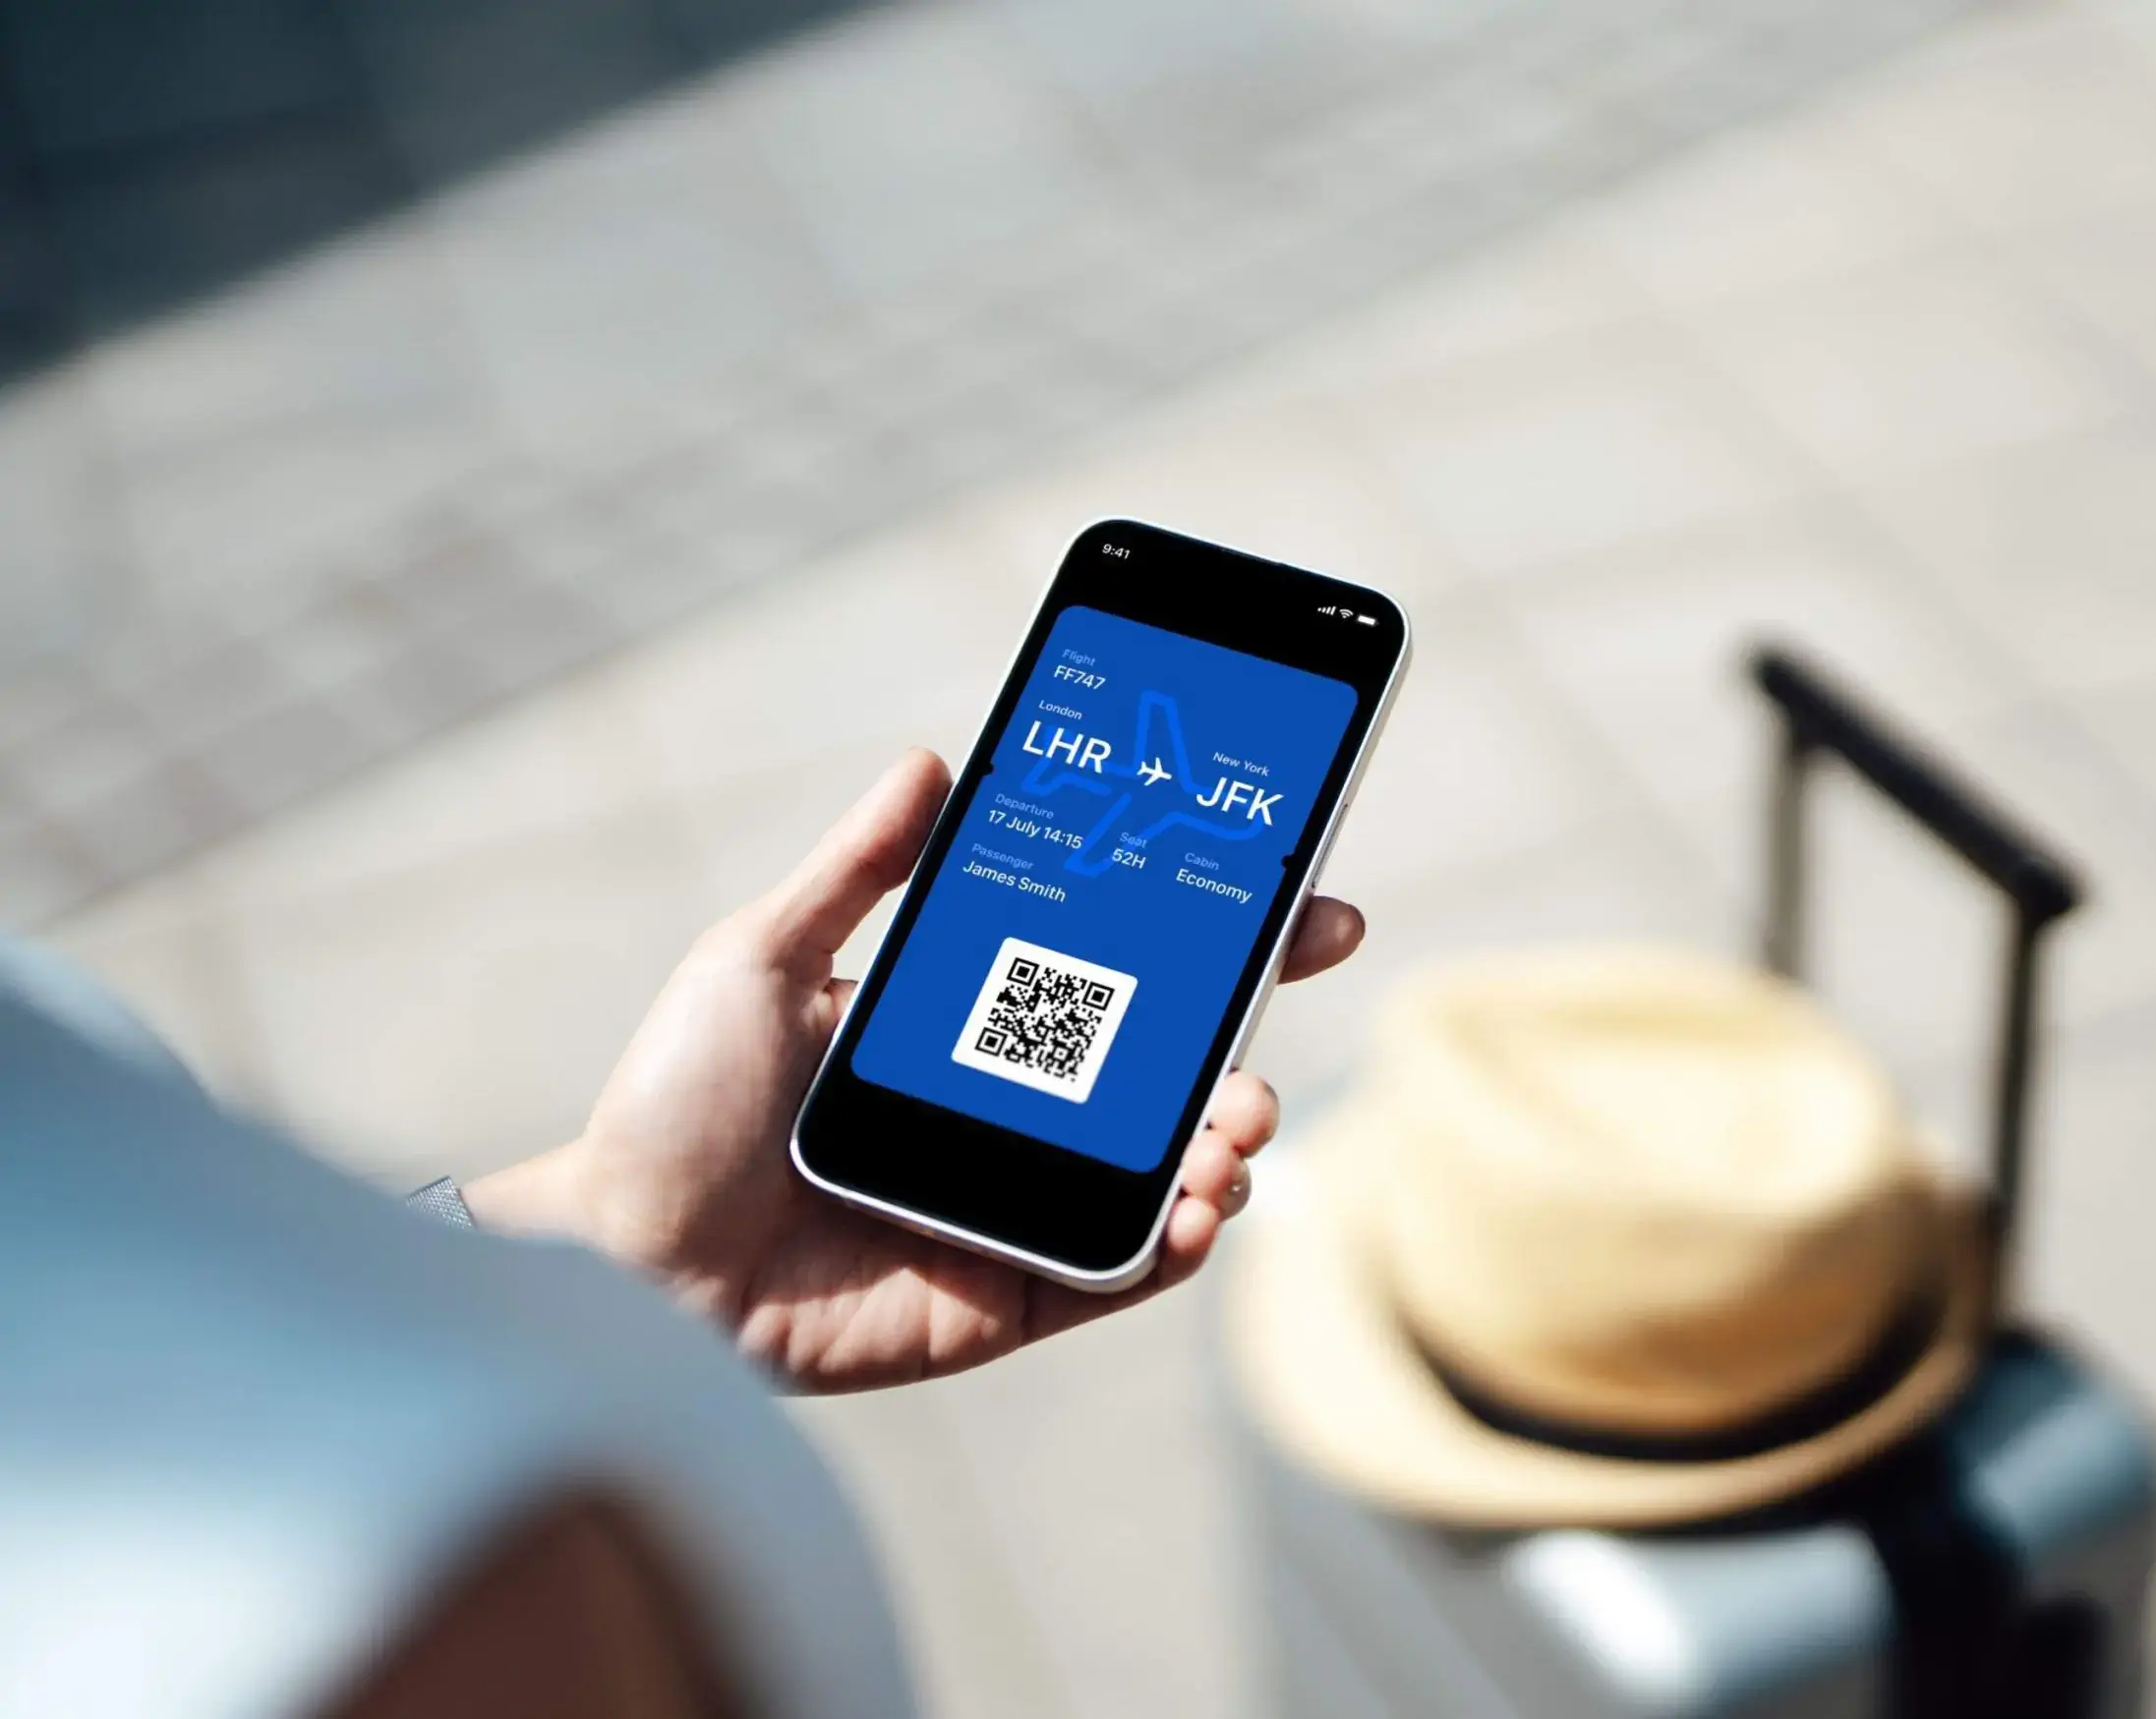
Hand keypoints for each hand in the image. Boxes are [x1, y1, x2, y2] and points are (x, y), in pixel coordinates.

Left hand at [464, 750, 1364, 1392]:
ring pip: (1165, 1171)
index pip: (1121, 974)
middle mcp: (1011, 1115)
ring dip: (1226, 1144)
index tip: (1299, 904)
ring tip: (1234, 1125)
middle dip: (1243, 1050)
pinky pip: (1121, 1272)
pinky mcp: (1008, 1295)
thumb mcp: (760, 959)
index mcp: (971, 1027)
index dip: (1219, 943)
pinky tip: (1200, 1208)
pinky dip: (1179, 1242)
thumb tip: (929, 760)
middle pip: (1167, 1076)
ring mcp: (1017, 1206)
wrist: (625, 1258)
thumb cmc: (676, 1103)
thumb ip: (854, 870)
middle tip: (1261, 1036)